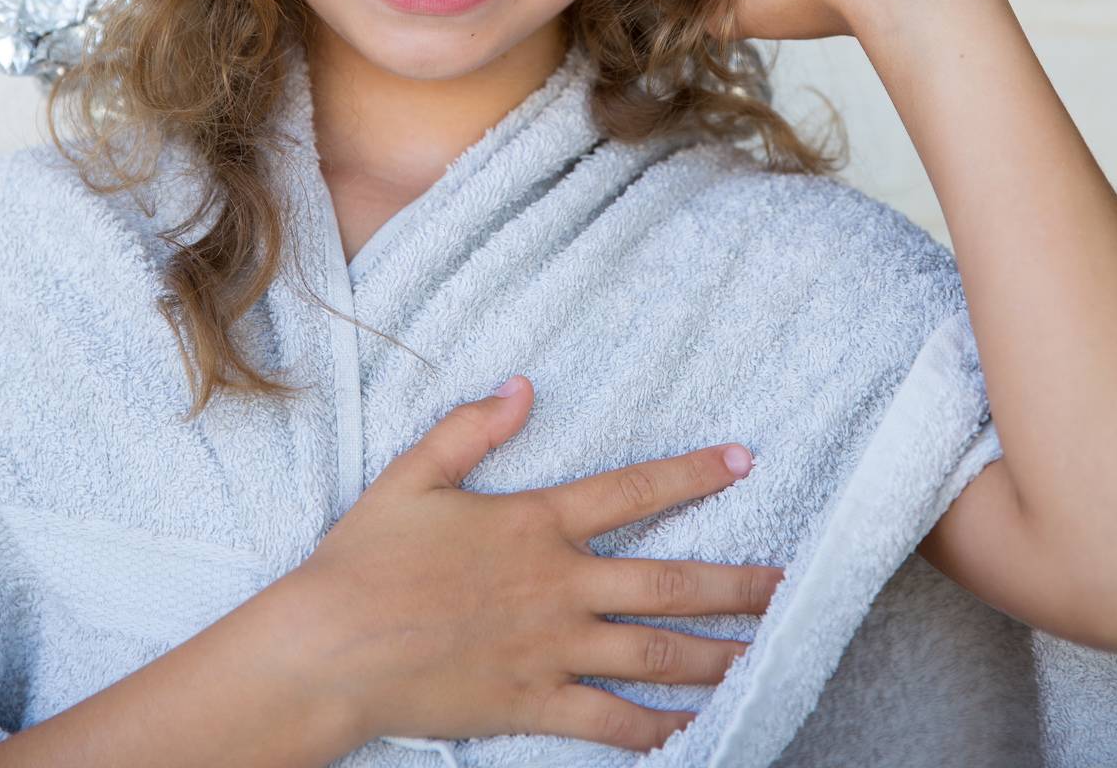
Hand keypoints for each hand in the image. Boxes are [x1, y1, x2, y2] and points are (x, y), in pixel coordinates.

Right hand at [288, 377, 780, 752]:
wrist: (330, 650)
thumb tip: (523, 387)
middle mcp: (557, 586)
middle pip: (668, 583)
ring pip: (654, 654)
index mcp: (534, 524)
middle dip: (735, 583)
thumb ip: (471, 428)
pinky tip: (693, 728)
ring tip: (762, 651)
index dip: (693, 474)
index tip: (743, 460)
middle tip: (787, 584)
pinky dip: (658, 729)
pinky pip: (611, 724)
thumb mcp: (413, 475)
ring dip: (715, 653)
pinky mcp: (533, 705)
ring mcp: (550, 650)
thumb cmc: (365, 559)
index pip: (632, 492)